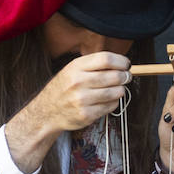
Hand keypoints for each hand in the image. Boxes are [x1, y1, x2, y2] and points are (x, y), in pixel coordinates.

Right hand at [5, 51, 131, 171]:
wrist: (47, 111)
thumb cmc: (64, 88)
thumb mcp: (72, 69)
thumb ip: (94, 65)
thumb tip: (122, 64)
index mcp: (76, 67)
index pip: (106, 59)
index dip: (121, 61)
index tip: (126, 64)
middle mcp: (78, 82)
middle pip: (114, 76)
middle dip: (125, 76)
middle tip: (126, 77)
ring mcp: (82, 100)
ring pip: (116, 92)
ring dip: (121, 90)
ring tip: (116, 89)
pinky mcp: (87, 114)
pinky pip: (111, 106)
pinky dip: (114, 102)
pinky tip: (107, 100)